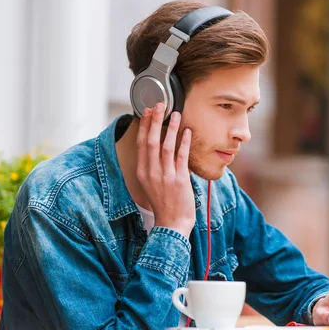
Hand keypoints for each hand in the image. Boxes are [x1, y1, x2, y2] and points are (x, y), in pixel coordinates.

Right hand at [136, 103, 194, 237]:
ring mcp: (165, 176)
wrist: (172, 224)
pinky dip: (184, 143)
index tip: (147, 111)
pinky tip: (187, 132)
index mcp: (142, 172)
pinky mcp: (179, 180)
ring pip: (166, 146)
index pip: (141, 144)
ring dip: (171, 128)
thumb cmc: (164, 204)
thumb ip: (154, 167)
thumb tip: (160, 147)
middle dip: (154, 121)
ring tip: (176, 114)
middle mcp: (151, 173)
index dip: (144, 126)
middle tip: (159, 105)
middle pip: (151, 141)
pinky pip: (181, 157)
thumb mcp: (152, 184)